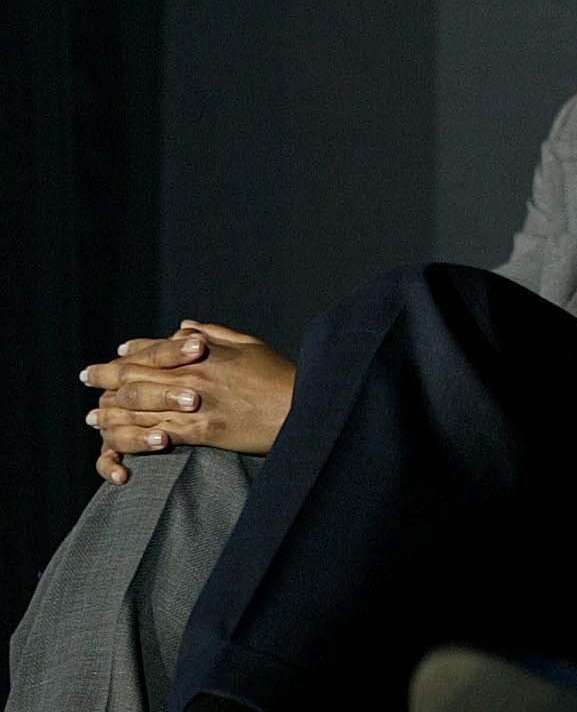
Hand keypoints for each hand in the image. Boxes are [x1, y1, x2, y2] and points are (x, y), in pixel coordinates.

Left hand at [81, 322, 295, 482]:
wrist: (302, 409)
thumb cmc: (279, 376)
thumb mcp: (249, 345)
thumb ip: (213, 333)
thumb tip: (182, 326)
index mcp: (203, 353)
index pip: (153, 349)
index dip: (128, 352)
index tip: (113, 356)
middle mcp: (193, 376)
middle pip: (134, 376)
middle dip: (105, 376)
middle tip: (87, 377)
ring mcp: (195, 405)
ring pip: (138, 407)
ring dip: (110, 410)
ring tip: (94, 414)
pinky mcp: (201, 432)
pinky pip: (156, 434)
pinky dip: (133, 436)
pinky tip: (118, 437)